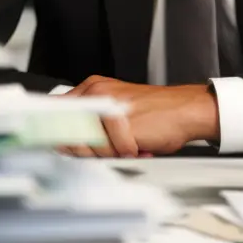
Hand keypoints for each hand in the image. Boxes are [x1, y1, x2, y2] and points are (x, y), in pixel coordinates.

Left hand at [56, 75, 218, 157]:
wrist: (187, 110)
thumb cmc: (155, 115)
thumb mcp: (115, 112)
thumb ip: (89, 122)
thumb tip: (62, 143)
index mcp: (92, 88)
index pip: (57, 112)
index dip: (56, 134)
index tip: (57, 147)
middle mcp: (97, 93)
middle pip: (69, 134)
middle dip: (86, 151)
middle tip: (108, 150)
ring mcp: (109, 105)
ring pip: (89, 146)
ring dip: (108, 155)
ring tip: (126, 147)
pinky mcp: (123, 121)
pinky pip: (112, 151)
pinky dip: (126, 155)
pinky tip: (138, 147)